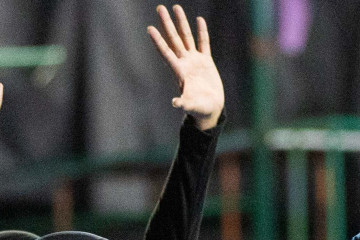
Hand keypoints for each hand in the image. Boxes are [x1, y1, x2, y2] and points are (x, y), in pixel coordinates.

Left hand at [147, 5, 223, 130]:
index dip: (158, 41)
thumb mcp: (191, 106)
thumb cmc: (199, 109)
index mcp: (179, 72)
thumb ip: (184, 103)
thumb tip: (175, 103)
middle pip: (173, 39)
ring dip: (182, 23)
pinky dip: (202, 32)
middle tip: (160, 8)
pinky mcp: (206, 61)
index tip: (149, 28)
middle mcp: (185, 63)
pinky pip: (204, 43)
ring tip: (176, 7)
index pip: (166, 52)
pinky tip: (199, 20)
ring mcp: (195, 61)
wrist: (210, 109)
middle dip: (167, 24)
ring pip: (186, 37)